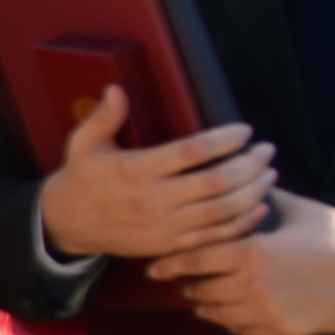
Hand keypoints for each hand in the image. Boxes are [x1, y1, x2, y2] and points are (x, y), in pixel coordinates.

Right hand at [29, 80, 278, 266]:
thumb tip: (117, 89)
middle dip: (250, 165)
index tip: (244, 131)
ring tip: (269, 175)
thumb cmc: (81, 178)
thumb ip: (105, 116)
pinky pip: (215, 236)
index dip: (225, 140)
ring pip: (222, 210)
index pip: (192, 152)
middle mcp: (152, 199)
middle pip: (216, 182)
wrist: (66, 224)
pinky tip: (259, 207)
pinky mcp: (169, 245)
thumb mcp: (84, 143)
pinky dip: (243, 223)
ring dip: (253, 192)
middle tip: (266, 151)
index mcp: (135, 170)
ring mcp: (163, 225)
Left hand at [144, 189, 334, 334]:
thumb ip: (263, 197)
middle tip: (182, 279)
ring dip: (206, 303)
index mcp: (252, 252)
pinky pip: (239, 330)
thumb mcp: (300, 211)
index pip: (193, 260)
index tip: (153, 267)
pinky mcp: (280, 332)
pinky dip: (230, 320)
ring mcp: (266, 312)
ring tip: (204, 294)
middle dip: (189, 283)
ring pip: (215, 313)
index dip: (169, 264)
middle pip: (198, 289)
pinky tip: (233, 310)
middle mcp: (253, 286)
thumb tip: (242, 176)